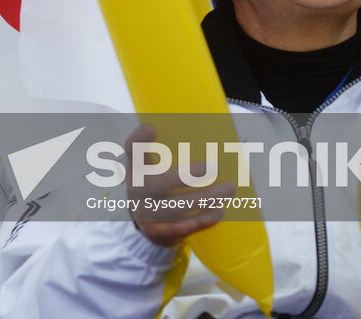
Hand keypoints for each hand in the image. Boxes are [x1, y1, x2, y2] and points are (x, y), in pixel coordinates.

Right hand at [125, 124, 232, 248]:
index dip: (139, 140)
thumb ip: (166, 155)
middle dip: (186, 176)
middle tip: (212, 167)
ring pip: (177, 206)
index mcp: (136, 169)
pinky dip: (201, 221)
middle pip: (160, 183)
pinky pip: (181, 228)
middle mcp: (137, 190)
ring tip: (228, 189)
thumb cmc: (156, 189)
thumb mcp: (151, 170)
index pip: (132, 151)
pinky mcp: (158, 232)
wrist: (144, 226)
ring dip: (204, 199)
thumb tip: (209, 137)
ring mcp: (146, 213)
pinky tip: (218, 212)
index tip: (151, 127)